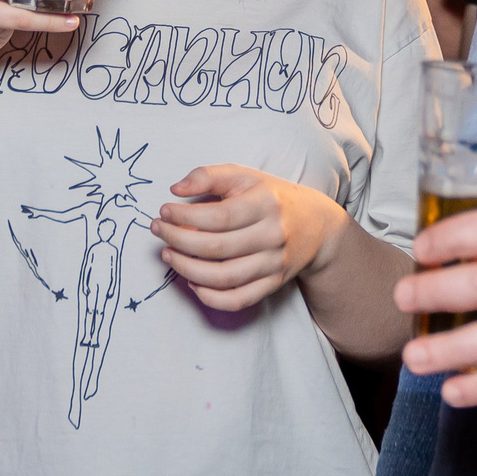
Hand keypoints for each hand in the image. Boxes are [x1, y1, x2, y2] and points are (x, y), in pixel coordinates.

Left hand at [152, 165, 352, 312]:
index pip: (219, 216)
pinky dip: (210, 297)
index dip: (185, 217)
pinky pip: (238, 300)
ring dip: (188, 269)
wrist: (317, 226)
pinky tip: (193, 281)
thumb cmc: (272, 197)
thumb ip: (208, 176)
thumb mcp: (245, 176)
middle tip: (159, 232)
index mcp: (266, 204)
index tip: (164, 212)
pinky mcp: (273, 284)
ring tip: (168, 255)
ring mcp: (274, 264)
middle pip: (217, 248)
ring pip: (224, 277)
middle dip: (178, 241)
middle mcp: (273, 235)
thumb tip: (175, 190)